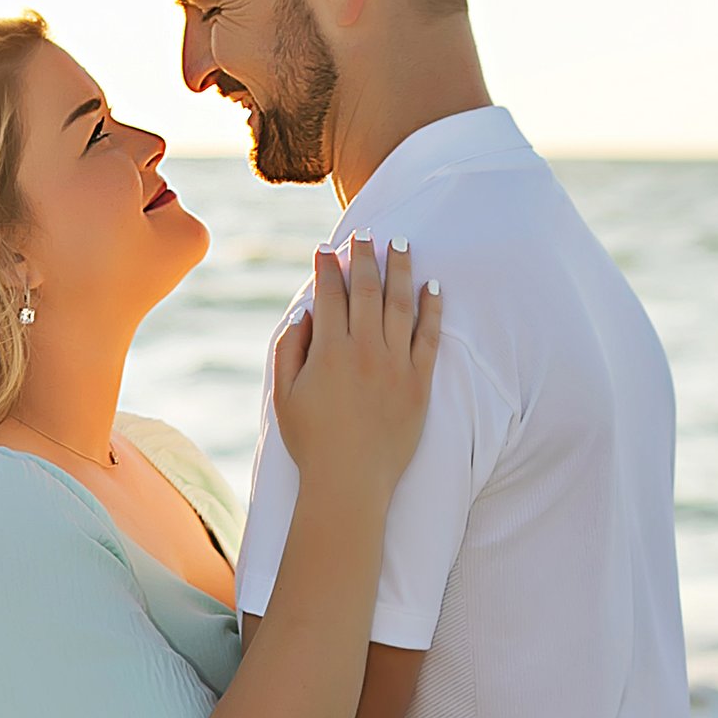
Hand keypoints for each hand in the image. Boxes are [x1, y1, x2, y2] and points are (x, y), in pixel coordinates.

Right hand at [270, 238, 440, 507]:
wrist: (350, 484)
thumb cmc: (311, 443)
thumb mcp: (283, 396)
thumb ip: (290, 350)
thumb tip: (305, 314)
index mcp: (329, 351)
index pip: (330, 295)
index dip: (328, 269)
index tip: (327, 250)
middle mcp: (365, 350)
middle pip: (368, 290)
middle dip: (365, 257)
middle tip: (366, 233)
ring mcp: (396, 365)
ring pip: (401, 304)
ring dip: (401, 269)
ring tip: (401, 244)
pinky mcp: (420, 383)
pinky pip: (430, 337)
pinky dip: (432, 309)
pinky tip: (433, 287)